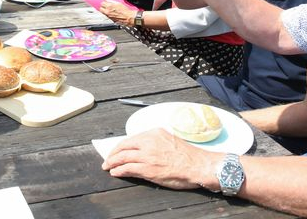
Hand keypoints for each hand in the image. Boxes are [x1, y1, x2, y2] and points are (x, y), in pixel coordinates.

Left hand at [100, 0, 135, 26]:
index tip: (105, 2)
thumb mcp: (118, 3)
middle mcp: (108, 12)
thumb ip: (111, 1)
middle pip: (101, 9)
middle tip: (105, 6)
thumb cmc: (125, 11)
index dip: (104, 2)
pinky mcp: (111, 20)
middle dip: (102, 7)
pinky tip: (112, 13)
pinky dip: (108, 14)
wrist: (129, 18)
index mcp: (109, 6)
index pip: (102, 3)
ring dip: (105, 10)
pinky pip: (107, 16)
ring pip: (103, 13)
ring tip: (109, 9)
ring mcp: (109, 16)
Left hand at [102, 129, 217, 190]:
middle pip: (124, 146)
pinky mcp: (147, 168)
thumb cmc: (189, 156)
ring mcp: (147, 155)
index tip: (117, 150)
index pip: (132, 138)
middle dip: (113, 153)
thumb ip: (156, 142)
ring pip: (123, 157)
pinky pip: (127, 168)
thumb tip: (144, 149)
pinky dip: (118, 170)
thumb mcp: (170, 140)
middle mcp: (149, 141)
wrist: (198, 165)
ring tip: (107, 166)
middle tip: (108, 159)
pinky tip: (115, 173)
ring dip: (112, 162)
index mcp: (155, 133)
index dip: (122, 145)